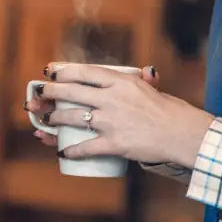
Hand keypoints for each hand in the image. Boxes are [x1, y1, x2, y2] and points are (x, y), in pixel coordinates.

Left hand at [37, 63, 213, 166]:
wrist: (181, 133)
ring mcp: (111, 121)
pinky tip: (62, 151)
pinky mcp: (114, 143)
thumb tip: (145, 73)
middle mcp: (112, 98)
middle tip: (40, 95)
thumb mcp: (151, 88)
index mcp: (121, 81)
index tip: (50, 70)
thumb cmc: (169, 110)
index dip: (63, 70)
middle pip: (72, 92)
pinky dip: (71, 150)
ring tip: (47, 121)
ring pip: (73, 118)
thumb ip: (142, 81)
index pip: (85, 72)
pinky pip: (86, 147)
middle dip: (51, 93)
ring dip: (55, 119)